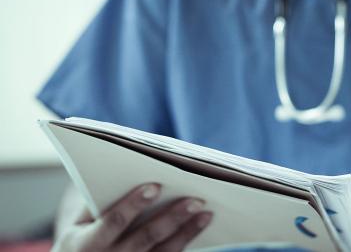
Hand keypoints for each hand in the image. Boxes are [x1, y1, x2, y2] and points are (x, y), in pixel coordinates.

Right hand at [52, 183, 212, 251]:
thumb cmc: (81, 237)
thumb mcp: (79, 222)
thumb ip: (99, 201)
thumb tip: (133, 171)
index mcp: (85, 244)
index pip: (113, 222)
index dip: (133, 205)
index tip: (156, 186)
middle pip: (144, 238)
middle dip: (171, 218)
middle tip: (195, 199)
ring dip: (186, 232)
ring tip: (206, 212)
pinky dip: (186, 241)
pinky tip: (200, 226)